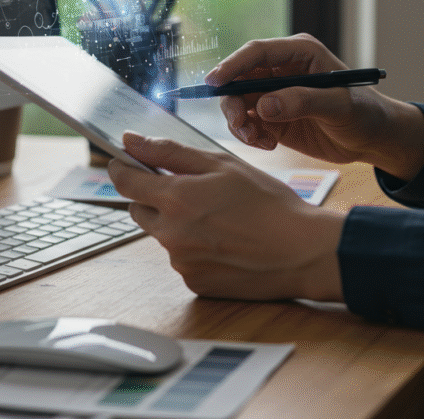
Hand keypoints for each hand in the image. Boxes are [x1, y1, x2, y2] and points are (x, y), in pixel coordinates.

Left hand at [108, 132, 345, 301]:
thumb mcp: (222, 165)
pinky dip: (195, 249)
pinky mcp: (194, 283)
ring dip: (178, 224)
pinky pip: (182, 260)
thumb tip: (130, 140)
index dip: (121, 167)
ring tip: (220, 218)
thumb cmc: (268, 202)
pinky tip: (226, 242)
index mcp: (175, 199)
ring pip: (163, 236)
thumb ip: (171, 152)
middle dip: (154, 197)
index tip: (124, 161)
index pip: (124, 181)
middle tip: (189, 189)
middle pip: (139, 210)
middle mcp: (170, 235)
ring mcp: (181, 263)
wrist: (302, 252)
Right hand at [205, 34, 423, 178]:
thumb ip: (302, 102)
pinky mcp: (273, 117)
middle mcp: (282, 70)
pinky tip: (269, 145)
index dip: (232, 65)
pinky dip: (250, 136)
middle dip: (233, 102)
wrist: (373, 139)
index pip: (257, 52)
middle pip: (239, 78)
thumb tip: (263, 106)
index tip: (214, 83)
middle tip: (241, 126)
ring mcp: (275, 94)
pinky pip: (248, 123)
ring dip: (240, 123)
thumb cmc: (364, 113)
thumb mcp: (338, 105)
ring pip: (239, 103)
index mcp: (299, 54)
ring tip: (258, 140)